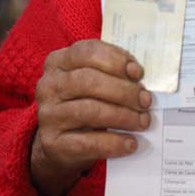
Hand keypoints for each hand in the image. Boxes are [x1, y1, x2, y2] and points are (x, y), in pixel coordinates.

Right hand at [30, 40, 151, 195]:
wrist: (61, 143)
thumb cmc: (85, 102)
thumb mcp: (93, 81)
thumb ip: (112, 73)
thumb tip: (138, 76)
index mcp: (59, 61)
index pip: (87, 52)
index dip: (115, 60)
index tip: (138, 73)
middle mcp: (49, 85)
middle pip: (89, 81)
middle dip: (124, 91)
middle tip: (145, 101)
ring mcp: (48, 115)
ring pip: (89, 111)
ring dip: (123, 116)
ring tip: (143, 121)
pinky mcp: (53, 143)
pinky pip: (87, 142)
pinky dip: (114, 143)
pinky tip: (130, 143)